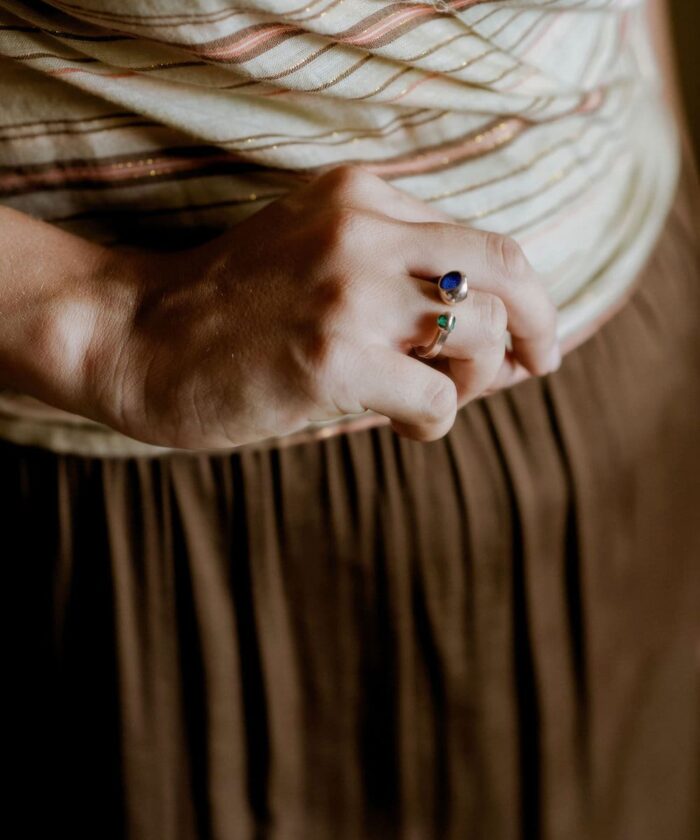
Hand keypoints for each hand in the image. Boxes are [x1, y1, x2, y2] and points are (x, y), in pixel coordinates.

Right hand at [87, 166, 559, 448]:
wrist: (135, 336)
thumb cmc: (231, 311)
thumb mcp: (316, 258)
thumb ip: (398, 278)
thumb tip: (500, 340)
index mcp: (360, 195)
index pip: (481, 241)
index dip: (522, 294)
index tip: (529, 338)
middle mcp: (362, 229)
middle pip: (504, 273)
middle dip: (540, 325)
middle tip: (540, 365)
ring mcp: (348, 291)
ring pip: (477, 337)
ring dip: (472, 382)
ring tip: (430, 398)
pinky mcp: (333, 357)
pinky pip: (437, 399)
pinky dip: (435, 421)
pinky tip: (401, 426)